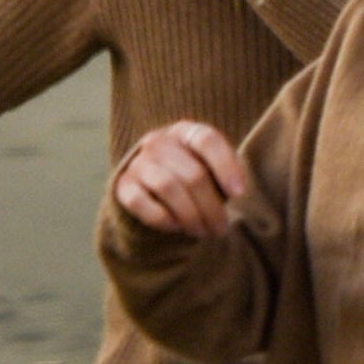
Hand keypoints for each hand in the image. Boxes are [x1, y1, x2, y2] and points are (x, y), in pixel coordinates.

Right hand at [112, 121, 248, 238]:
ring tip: (202, 231)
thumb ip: (228, 172)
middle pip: (193, 174)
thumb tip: (237, 188)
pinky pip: (142, 203)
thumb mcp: (214, 169)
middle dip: (212, 208)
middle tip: (221, 228)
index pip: (207, 140)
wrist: (152, 192)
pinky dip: (163, 219)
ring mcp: (139, 163)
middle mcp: (159, 141)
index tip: (239, 194)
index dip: (226, 167)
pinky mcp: (124, 186)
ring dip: (190, 216)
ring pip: (168, 188)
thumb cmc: (194, 178)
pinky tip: (176, 227)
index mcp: (185, 132)